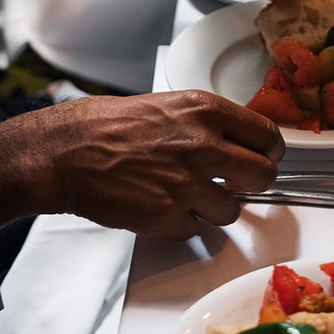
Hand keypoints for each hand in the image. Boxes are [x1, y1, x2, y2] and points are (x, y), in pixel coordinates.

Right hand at [0, 90, 284, 239]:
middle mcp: (203, 146)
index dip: (270, 151)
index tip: (266, 157)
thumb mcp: (164, 105)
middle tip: (238, 184)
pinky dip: (181, 223)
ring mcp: (187, 184)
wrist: (63, 152)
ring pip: (231, 210)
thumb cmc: (102, 125)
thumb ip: (204, 122)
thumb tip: (233, 140)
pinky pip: (194, 229)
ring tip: (188, 196)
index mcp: (204, 111)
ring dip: (214, 208)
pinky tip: (160, 205)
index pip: (268, 135)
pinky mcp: (168, 216)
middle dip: (252, 184)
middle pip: (263, 176)